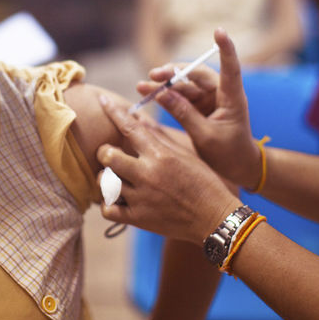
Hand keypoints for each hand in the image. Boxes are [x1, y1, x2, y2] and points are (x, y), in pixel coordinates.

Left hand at [97, 96, 240, 242]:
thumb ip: (159, 136)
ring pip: (104, 182)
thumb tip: (138, 117)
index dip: (113, 111)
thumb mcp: (185, 154)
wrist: (216, 219)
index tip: (102, 100)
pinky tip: (117, 200)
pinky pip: (107, 209)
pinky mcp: (138, 219)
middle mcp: (148, 174)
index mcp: (161, 154)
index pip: (129, 126)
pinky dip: (108, 204)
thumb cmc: (204, 183)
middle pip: (107, 155)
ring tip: (115, 179)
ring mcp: (141, 198)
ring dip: (106, 178)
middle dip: (105, 152)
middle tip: (111, 155)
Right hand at [141, 28, 261, 188]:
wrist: (239, 168)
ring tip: (142, 86)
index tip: (219, 31)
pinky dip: (165, 96)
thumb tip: (162, 94)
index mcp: (232, 98)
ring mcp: (210, 100)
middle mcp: (221, 94)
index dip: (225, 48)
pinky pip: (180, 97)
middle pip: (196, 75)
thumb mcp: (205, 136)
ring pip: (184, 86)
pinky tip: (148, 94)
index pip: (230, 68)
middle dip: (173, 73)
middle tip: (153, 75)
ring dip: (164, 86)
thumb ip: (184, 114)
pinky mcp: (200, 107)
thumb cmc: (229, 154)